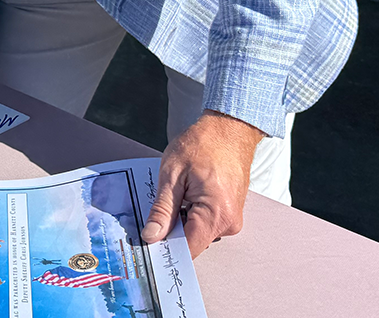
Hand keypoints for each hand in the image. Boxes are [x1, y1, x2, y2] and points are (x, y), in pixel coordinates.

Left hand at [141, 111, 264, 256]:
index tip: (146, 246)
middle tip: (154, 212)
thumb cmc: (203, 144)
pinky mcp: (230, 212)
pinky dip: (190, 214)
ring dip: (181, 221)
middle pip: (192, 242)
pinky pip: (205, 223)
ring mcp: (232, 218)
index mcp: (216, 214)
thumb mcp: (172, 175)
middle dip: (171, 232)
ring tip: (175, 195)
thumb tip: (152, 236)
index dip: (164, 249)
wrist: (228, 129)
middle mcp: (229, 222)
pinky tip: (185, 196)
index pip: (188, 249)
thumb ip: (162, 210)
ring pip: (197, 232)